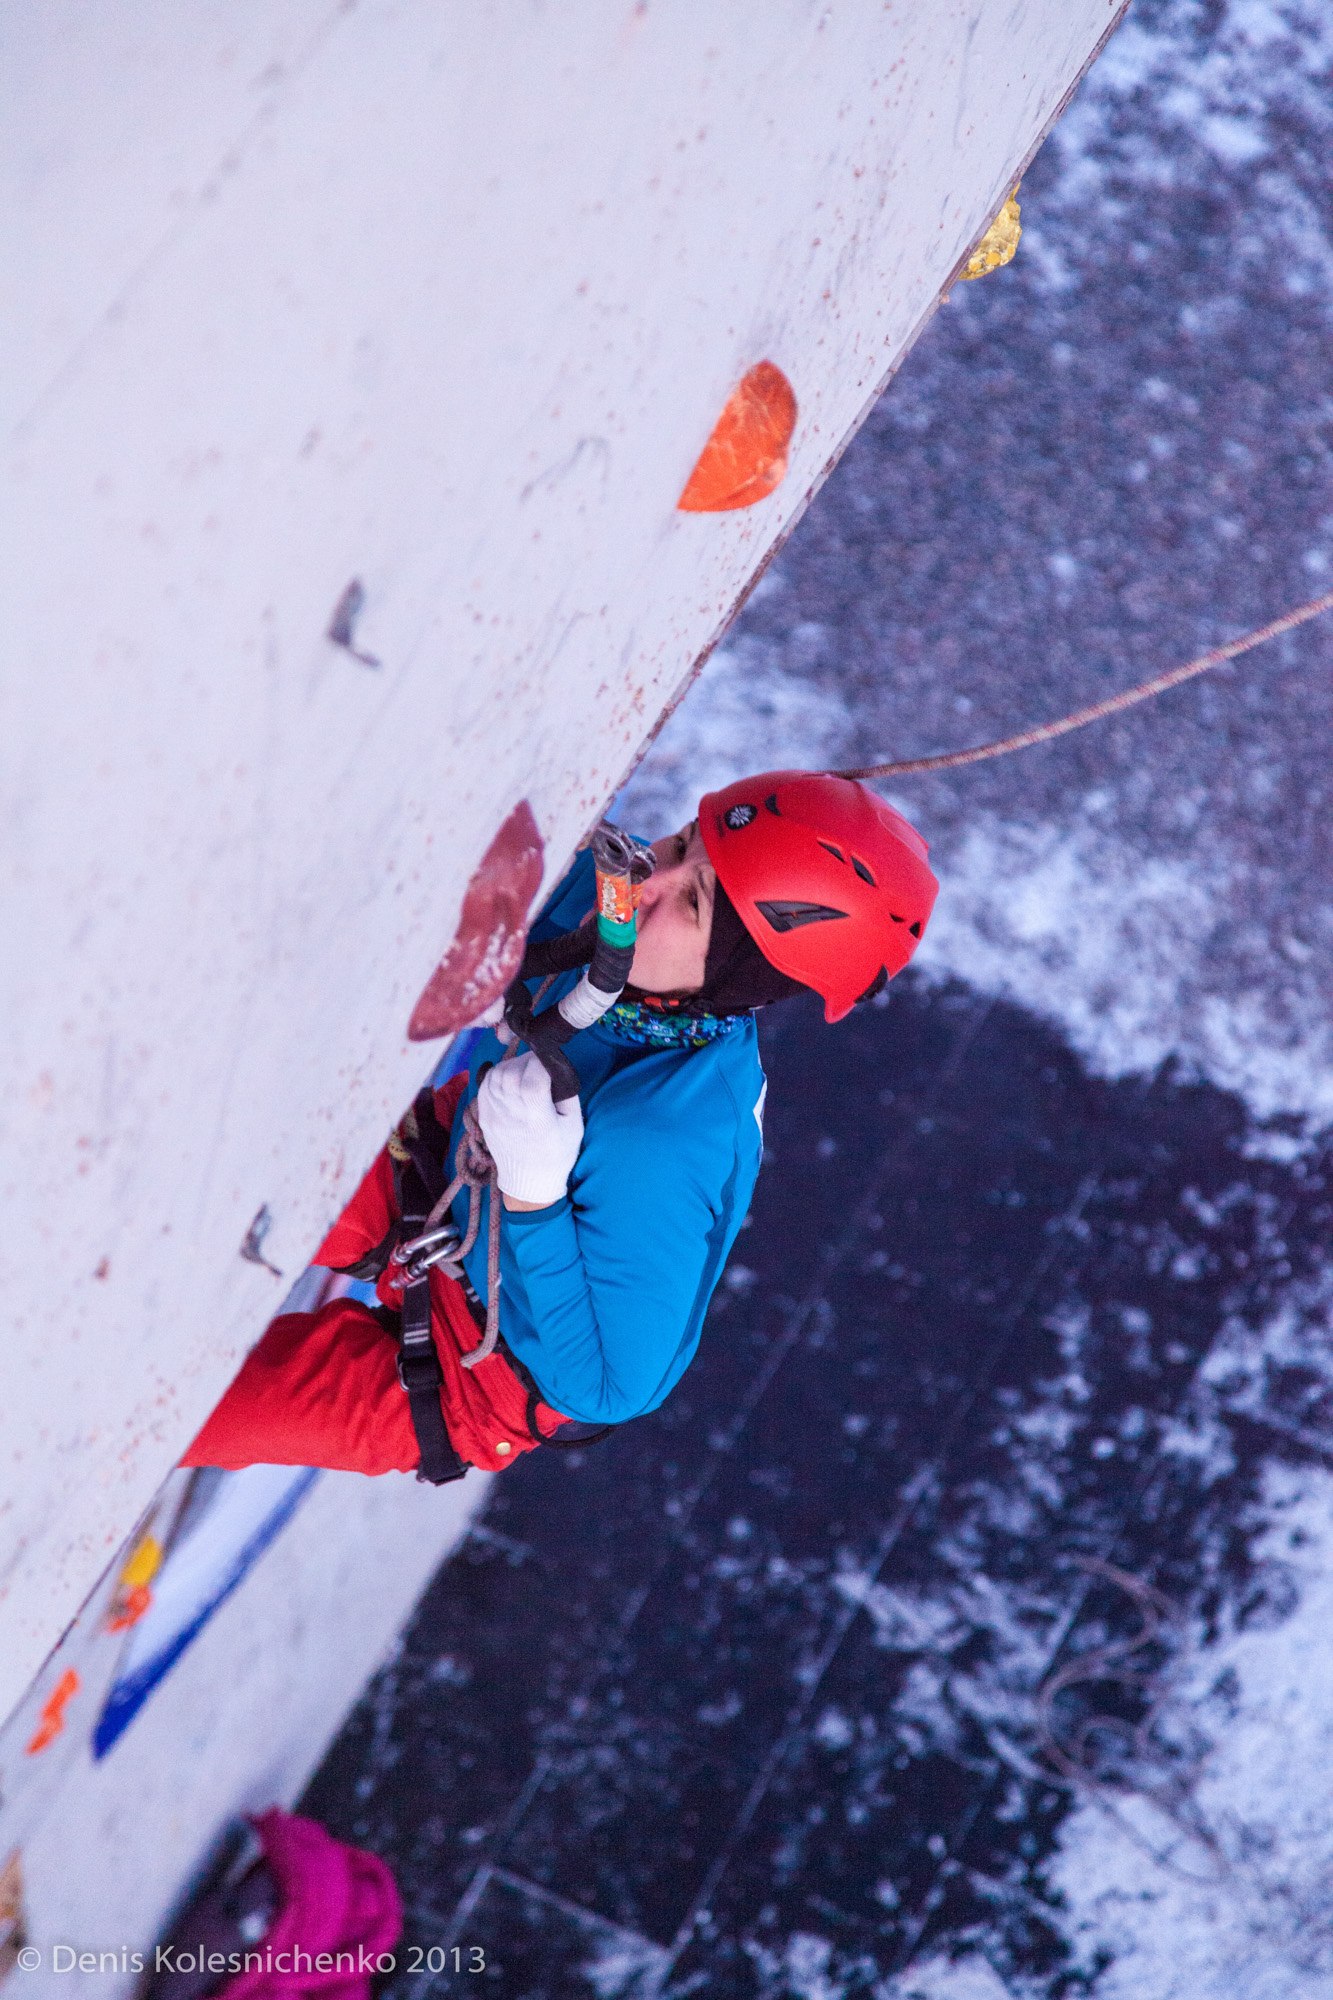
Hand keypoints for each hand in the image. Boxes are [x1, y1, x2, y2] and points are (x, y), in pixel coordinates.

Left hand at [475, 1052, 583, 1207]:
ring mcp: (494, 1115)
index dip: (541, 1063)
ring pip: (495, 1076)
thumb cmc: (557, 1154)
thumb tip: (556, 1069)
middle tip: (537, 1065)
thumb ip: (568, 1094)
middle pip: (511, 1073)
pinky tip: (508, 1080)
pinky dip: (496, 1077)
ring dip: (510, 1067)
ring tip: (523, 1071)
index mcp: (538, 1118)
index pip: (533, 1078)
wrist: (529, 1181)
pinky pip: (484, 1086)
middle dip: (526, 1062)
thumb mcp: (574, 1126)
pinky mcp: (483, 1117)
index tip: (548, 1062)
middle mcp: (512, 1114)